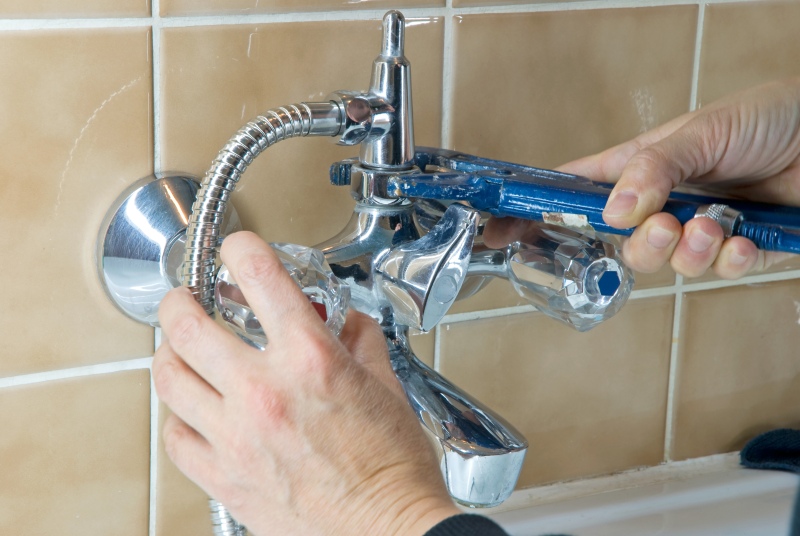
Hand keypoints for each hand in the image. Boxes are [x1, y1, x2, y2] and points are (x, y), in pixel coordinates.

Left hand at [152, 231, 458, 535]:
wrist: (387, 531)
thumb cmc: (393, 468)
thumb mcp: (386, 386)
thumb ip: (360, 342)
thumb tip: (346, 324)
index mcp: (310, 359)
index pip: (260, 276)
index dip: (240, 248)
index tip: (236, 250)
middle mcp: (265, 391)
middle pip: (187, 324)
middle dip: (180, 301)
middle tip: (186, 300)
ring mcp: (237, 436)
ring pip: (168, 378)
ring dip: (171, 354)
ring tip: (182, 352)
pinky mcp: (225, 478)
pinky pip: (175, 437)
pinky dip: (177, 417)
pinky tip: (192, 412)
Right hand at [485, 78, 799, 278]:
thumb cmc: (767, 116)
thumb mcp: (701, 131)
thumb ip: (653, 170)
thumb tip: (615, 211)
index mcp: (639, 168)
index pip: (573, 191)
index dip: (536, 211)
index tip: (502, 231)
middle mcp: (662, 203)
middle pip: (621, 246)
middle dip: (641, 246)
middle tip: (664, 225)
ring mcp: (698, 228)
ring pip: (669, 265)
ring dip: (689, 252)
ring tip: (713, 226)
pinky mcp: (739, 249)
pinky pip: (719, 272)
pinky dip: (730, 261)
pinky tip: (742, 240)